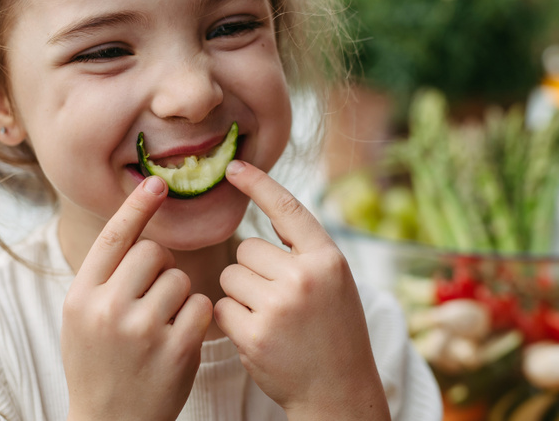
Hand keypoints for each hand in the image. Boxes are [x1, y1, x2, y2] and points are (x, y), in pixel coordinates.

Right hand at [62, 177, 213, 420]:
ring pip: (180, 279)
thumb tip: (135, 226)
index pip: (112, 238)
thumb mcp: (81, 318)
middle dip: (160, 268)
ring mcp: (143, 331)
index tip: (156, 183)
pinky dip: (196, 317)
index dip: (136, 207)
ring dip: (179, 295)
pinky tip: (180, 338)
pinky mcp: (176, 351)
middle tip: (151, 296)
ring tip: (161, 325)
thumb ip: (103, 278)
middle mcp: (108, 310)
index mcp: (81, 298)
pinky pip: (201, 306)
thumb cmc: (98, 364)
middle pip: (153, 253)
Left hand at [214, 161, 389, 419]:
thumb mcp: (335, 282)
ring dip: (240, 295)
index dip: (258, 183)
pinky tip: (258, 336)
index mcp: (328, 259)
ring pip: (230, 276)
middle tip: (280, 301)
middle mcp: (305, 277)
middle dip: (252, 271)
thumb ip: (305, 250)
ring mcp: (279, 307)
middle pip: (246, 249)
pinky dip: (231, 320)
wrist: (338, 389)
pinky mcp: (255, 334)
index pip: (287, 208)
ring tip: (271, 319)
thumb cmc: (334, 331)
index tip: (234, 167)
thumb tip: (268, 210)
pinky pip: (221, 307)